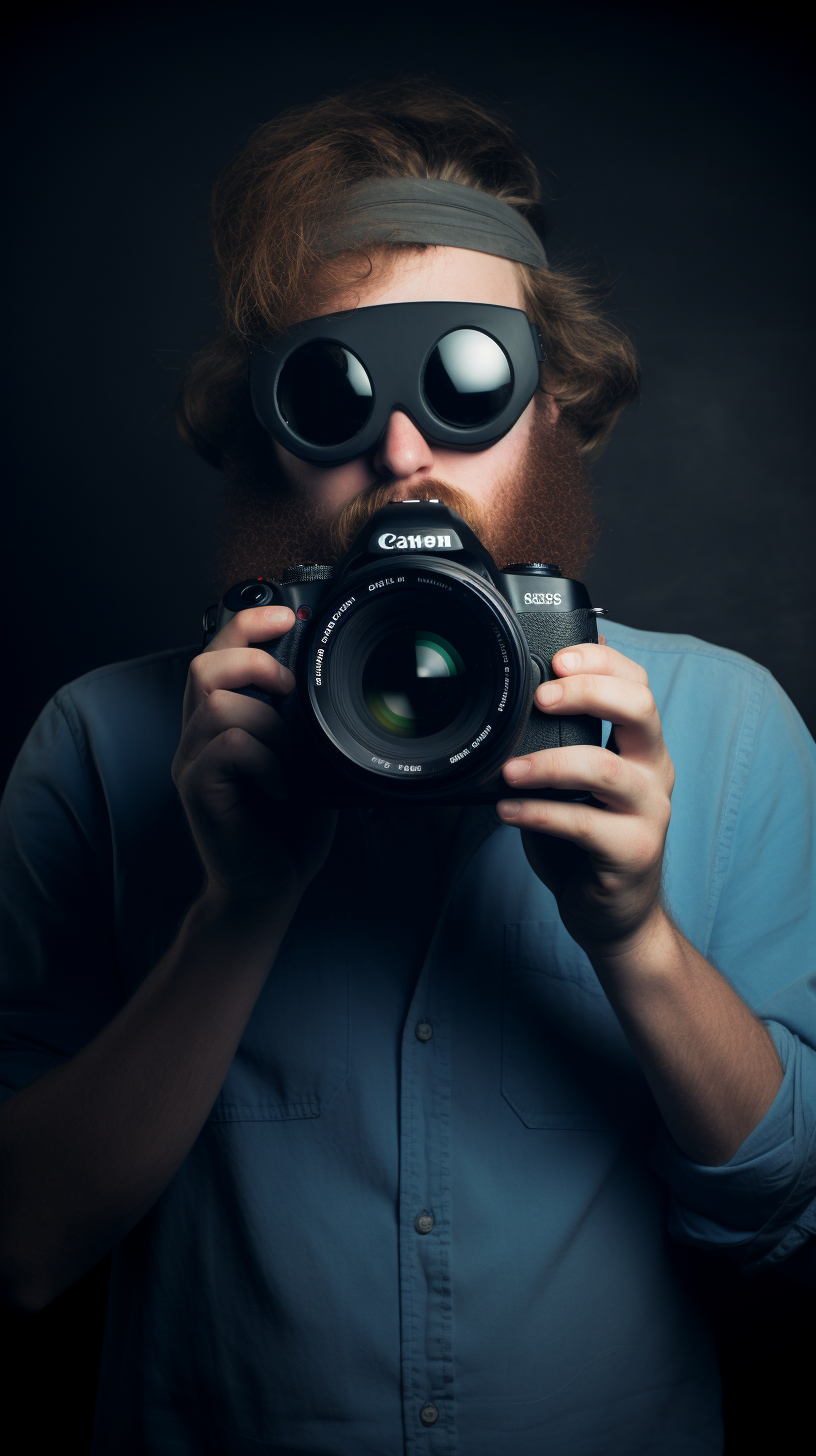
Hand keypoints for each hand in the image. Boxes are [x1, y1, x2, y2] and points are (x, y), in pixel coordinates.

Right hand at [172, 606, 336, 915]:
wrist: (266, 891)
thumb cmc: (287, 831)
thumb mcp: (309, 765)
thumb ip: (309, 726)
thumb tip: (343, 687)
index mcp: (221, 723)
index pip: (217, 651)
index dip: (248, 624)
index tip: (288, 616)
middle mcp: (199, 737)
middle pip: (204, 664)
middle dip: (254, 660)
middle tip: (289, 688)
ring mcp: (194, 764)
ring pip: (217, 704)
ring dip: (267, 722)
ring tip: (288, 756)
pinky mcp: (198, 792)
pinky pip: (226, 747)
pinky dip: (264, 760)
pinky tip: (283, 786)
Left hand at [497, 642, 674, 954]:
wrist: (614, 916)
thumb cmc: (588, 842)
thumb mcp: (578, 783)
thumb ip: (563, 742)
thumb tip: (521, 693)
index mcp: (642, 747)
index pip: (638, 684)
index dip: (603, 661)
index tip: (557, 658)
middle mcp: (654, 772)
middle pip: (640, 709)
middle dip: (588, 691)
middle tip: (540, 697)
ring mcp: (649, 812)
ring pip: (606, 769)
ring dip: (549, 763)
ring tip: (508, 770)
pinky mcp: (632, 853)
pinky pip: (585, 825)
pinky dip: (539, 814)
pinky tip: (507, 812)